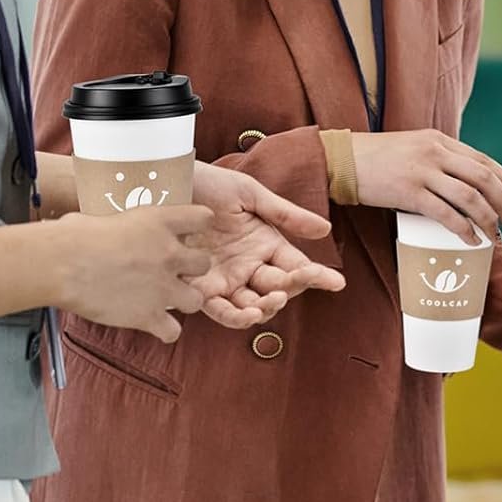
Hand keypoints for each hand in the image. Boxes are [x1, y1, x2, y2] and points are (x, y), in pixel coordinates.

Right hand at [49, 205, 213, 342]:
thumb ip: (125, 225)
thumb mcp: (109, 217)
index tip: (186, 234)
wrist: (62, 264)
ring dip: (183, 301)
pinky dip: (165, 331)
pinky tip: (152, 323)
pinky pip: (173, 332)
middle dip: (191, 270)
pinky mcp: (147, 315)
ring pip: (197, 300)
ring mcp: (162, 287)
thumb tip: (109, 228)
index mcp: (162, 222)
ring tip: (163, 300)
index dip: (197, 226)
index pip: (204, 218)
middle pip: (204, 263)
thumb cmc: (75, 237)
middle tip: (171, 273)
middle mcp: (170, 254)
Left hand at [187, 162, 346, 327]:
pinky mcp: (198, 288)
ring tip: (267, 304)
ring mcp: (224, 278)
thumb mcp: (251, 195)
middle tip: (288, 285)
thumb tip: (325, 230)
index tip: (335, 282)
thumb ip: (286, 215)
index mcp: (265, 242)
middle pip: (277, 288)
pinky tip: (245, 313)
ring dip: (262, 309)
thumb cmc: (209, 185)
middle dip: (289, 290)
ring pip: (251, 306)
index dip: (316, 275)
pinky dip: (233, 316)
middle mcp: (248, 265)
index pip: (296, 265)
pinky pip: (218, 310)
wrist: (165, 186)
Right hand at [350, 130, 501, 245]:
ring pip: (470, 197)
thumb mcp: (415, 147)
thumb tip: (464, 183)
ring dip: (488, 219)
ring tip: (495, 235)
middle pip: (484, 178)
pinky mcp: (409, 192)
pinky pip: (445, 213)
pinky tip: (471, 239)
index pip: (484, 160)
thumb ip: (439, 158)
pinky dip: (464, 228)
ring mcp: (424, 171)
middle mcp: (437, 152)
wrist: (343, 160)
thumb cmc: (378, 158)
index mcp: (441, 140)